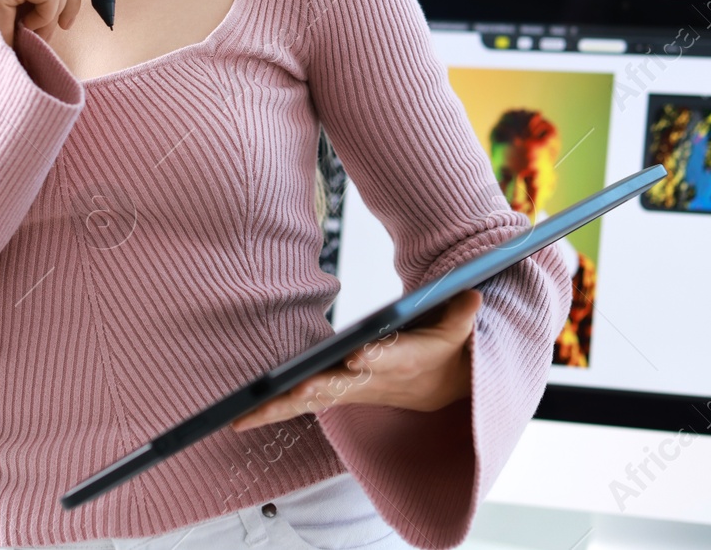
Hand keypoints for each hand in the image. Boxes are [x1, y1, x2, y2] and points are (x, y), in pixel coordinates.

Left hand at [229, 289, 481, 431]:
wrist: (444, 388)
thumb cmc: (448, 350)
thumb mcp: (462, 332)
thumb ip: (463, 314)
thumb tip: (471, 293)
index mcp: (407, 361)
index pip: (391, 358)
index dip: (376, 357)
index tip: (358, 354)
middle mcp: (374, 380)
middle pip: (341, 386)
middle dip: (316, 389)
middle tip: (292, 390)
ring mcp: (353, 389)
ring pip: (312, 400)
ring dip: (279, 408)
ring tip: (243, 415)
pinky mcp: (338, 391)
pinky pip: (302, 403)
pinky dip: (273, 410)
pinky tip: (240, 417)